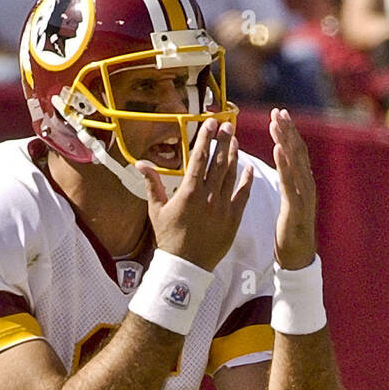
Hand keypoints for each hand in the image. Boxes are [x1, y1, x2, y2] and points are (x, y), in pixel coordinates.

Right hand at [138, 119, 253, 271]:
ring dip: (234, 156)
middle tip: (228, 125)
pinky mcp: (233, 220)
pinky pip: (243, 196)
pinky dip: (246, 180)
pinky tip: (249, 167)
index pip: (199, 158)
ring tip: (235, 140)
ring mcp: (222, 208)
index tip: (211, 123)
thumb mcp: (156, 210)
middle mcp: (207, 197)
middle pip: (218, 162)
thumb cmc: (168, 238)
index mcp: (188, 192)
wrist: (185, 266)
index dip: (206, 138)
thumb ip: (152, 184)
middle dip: (223, 141)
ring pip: (231, 176)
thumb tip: (140, 163)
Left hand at [270, 108, 316, 270]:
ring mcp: (304, 195)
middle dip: (288, 130)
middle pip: (298, 152)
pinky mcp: (296, 207)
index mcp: (303, 183)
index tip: (280, 114)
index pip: (297, 152)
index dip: (290, 132)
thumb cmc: (290, 231)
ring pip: (295, 162)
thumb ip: (288, 184)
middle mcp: (307, 185)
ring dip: (285, 141)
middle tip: (278, 111)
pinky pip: (290, 181)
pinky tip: (277, 149)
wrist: (298, 257)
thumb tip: (282, 167)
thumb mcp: (288, 202)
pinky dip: (284, 164)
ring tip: (276, 124)